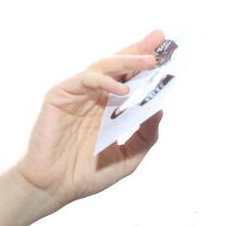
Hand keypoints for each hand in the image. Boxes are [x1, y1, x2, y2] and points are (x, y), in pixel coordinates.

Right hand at [0, 31, 166, 225]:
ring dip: (128, 61)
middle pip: (119, 66)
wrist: (55, 187)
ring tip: (151, 60)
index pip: (131, 80)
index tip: (170, 53)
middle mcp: (95, 98)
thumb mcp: (128, 158)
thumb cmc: (87, 174)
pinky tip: (124, 89)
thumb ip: (145, 136)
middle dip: (139, 50)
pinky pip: (84, 81)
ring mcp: (77, 95)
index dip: (147, 66)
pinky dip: (104, 81)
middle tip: (161, 38)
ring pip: (103, 68)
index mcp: (110, 109)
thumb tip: (160, 111)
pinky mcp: (60, 96)